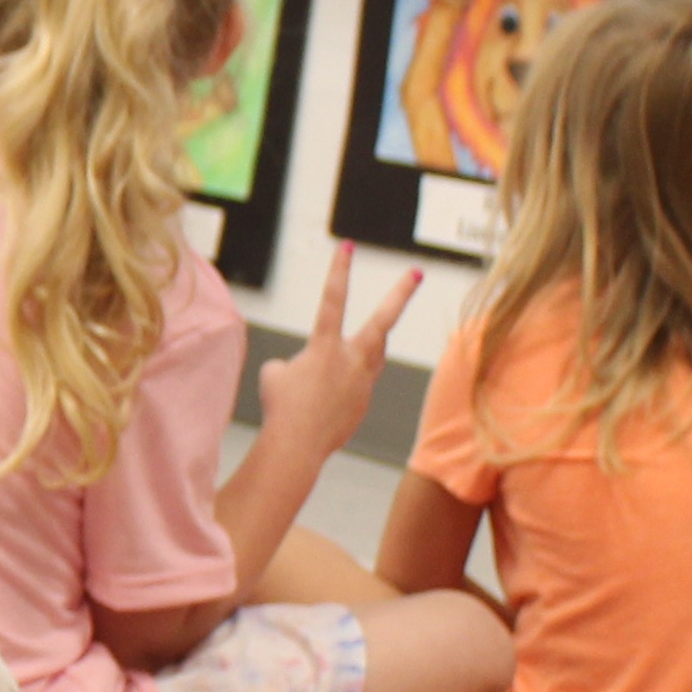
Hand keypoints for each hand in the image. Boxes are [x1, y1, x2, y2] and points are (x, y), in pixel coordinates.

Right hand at [256, 249, 419, 459]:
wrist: (297, 445)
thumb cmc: (281, 407)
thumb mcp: (275, 374)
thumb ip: (294, 363)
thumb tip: (305, 371)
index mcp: (325, 346)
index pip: (332, 298)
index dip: (339, 270)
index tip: (347, 245)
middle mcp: (351, 359)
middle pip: (382, 322)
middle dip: (400, 295)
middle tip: (416, 272)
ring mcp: (363, 382)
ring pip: (373, 354)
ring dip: (364, 348)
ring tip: (341, 359)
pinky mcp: (363, 403)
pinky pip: (352, 388)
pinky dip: (334, 393)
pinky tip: (316, 411)